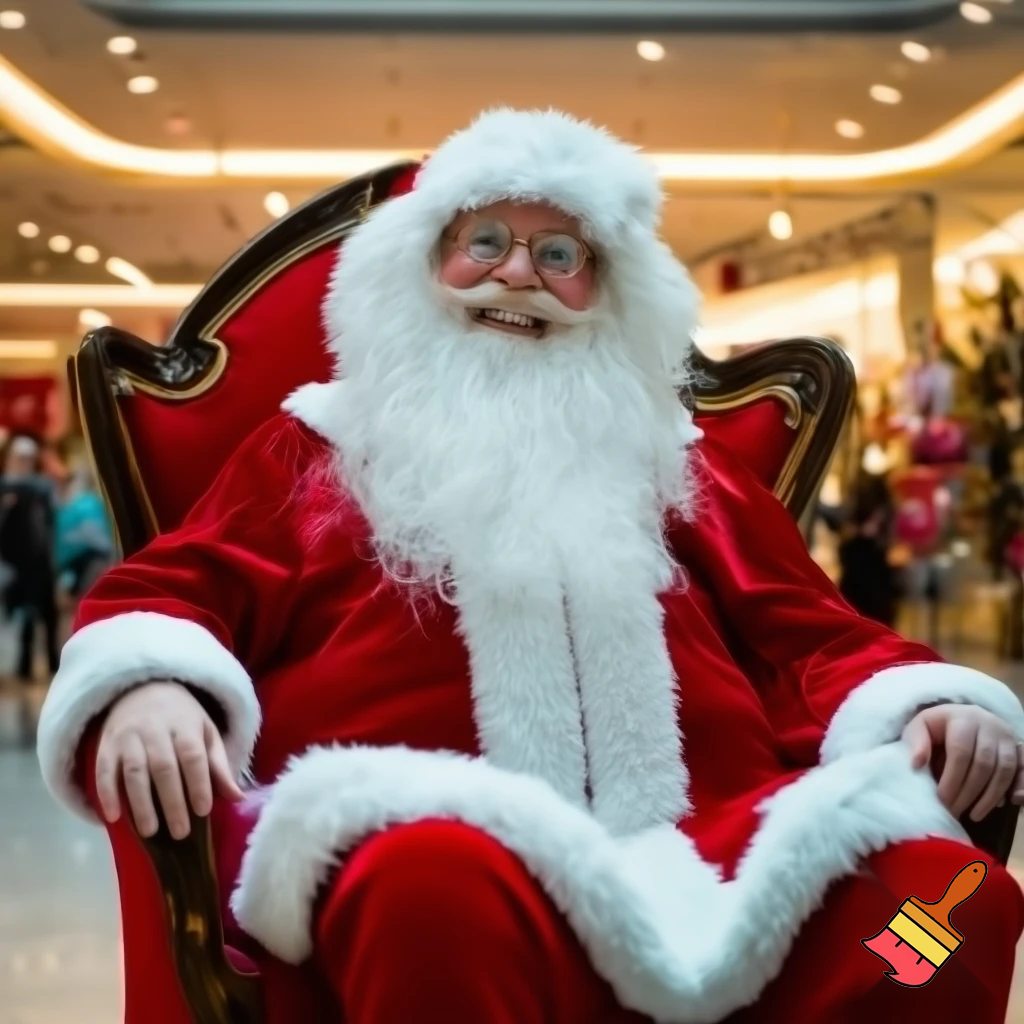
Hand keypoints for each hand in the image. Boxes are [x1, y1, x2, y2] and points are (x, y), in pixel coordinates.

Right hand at [96, 681, 243, 839]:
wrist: (143, 688)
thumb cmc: (181, 717)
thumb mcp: (206, 732)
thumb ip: (218, 766)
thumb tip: (238, 798)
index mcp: (185, 725)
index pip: (193, 755)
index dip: (198, 783)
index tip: (203, 811)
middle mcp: (155, 729)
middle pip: (163, 767)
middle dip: (172, 802)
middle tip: (180, 832)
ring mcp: (128, 736)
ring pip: (134, 772)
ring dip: (140, 804)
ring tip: (150, 832)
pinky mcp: (106, 745)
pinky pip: (103, 770)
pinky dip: (106, 794)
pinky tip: (112, 818)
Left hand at [902, 704, 1023, 821]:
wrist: (963, 717)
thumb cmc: (937, 726)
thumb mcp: (920, 728)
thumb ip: (917, 743)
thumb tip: (916, 764)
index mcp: (963, 718)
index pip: (960, 751)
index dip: (952, 778)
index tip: (943, 800)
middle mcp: (989, 724)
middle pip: (983, 764)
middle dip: (969, 792)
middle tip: (955, 811)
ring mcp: (1007, 736)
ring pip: (1005, 770)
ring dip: (990, 797)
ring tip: (974, 815)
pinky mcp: (1018, 748)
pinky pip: (1021, 771)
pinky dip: (1015, 789)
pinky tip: (1001, 805)